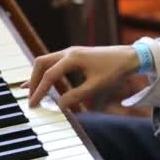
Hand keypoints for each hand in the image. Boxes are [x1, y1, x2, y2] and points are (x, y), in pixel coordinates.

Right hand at [25, 45, 139, 108]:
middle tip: (31, 99)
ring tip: (33, 93)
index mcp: (72, 58)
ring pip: (45, 62)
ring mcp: (70, 53)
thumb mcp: (96, 86)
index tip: (33, 104)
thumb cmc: (114, 70)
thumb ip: (76, 96)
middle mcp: (68, 52)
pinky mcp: (74, 56)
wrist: (128, 57)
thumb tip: (59, 106)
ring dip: (38, 77)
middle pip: (41, 64)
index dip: (39, 91)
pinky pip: (53, 63)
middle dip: (33, 81)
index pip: (49, 75)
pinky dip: (46, 73)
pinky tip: (44, 84)